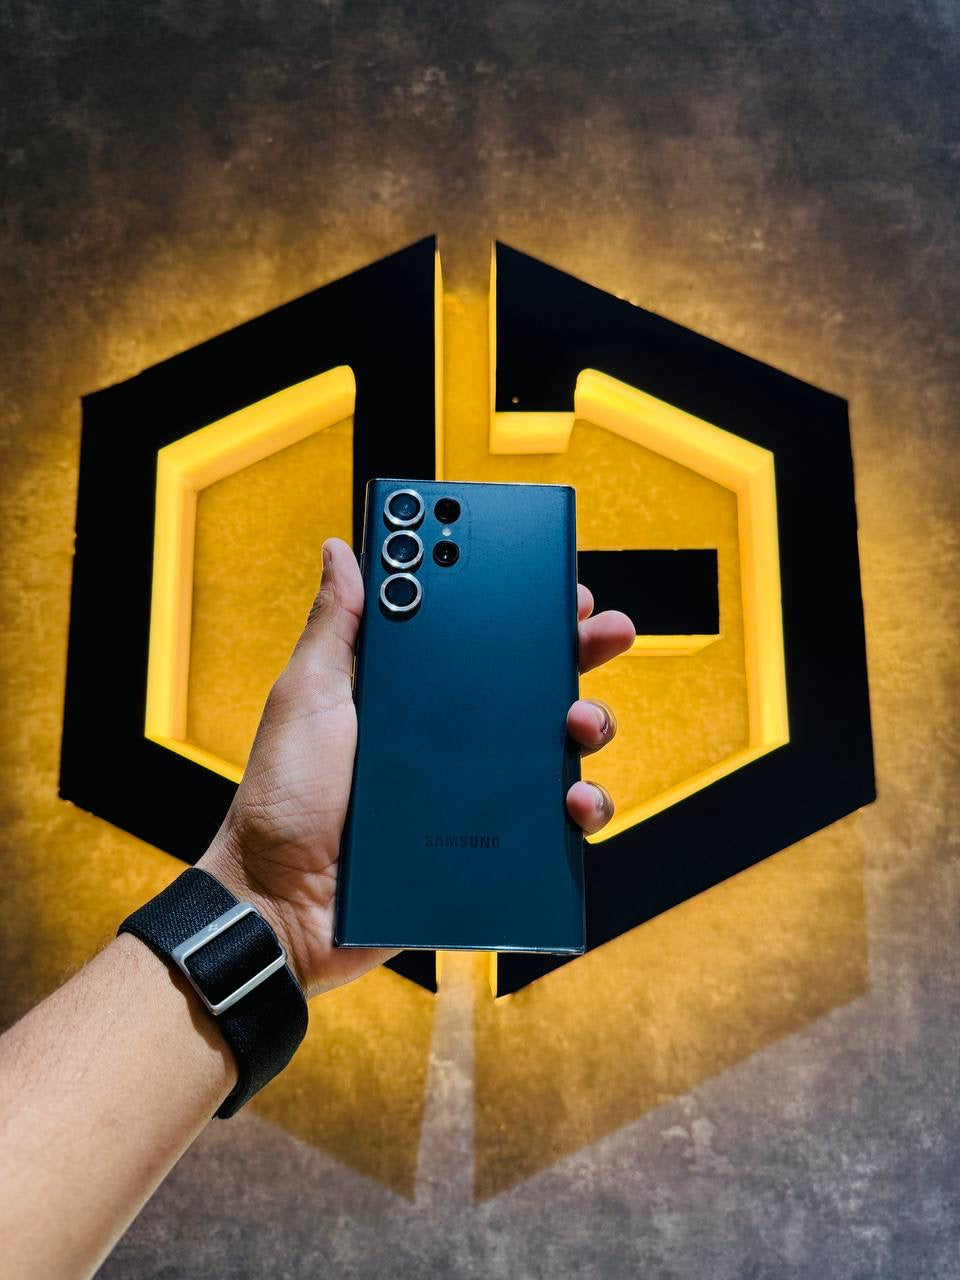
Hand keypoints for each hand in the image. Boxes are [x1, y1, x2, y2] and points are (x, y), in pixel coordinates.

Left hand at [198, 538, 635, 997]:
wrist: (282, 904)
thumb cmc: (283, 799)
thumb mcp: (308, 698)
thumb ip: (337, 626)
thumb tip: (342, 549)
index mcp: (413, 696)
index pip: (481, 641)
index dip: (525, 611)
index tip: (561, 587)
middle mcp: (450, 742)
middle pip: (532, 687)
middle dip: (580, 654)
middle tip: (609, 633)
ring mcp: (473, 795)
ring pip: (556, 753)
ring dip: (589, 726)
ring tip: (582, 722)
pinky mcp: (488, 848)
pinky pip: (553, 828)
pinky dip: (580, 812)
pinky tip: (574, 803)